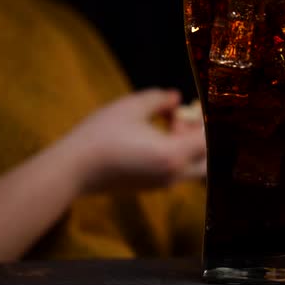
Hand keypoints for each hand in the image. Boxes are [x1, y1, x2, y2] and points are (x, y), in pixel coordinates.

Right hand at [60, 88, 206, 192]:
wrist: (74, 170)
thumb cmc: (101, 134)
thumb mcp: (131, 107)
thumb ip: (160, 99)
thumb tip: (176, 97)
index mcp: (173, 154)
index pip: (209, 140)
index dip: (210, 122)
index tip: (201, 105)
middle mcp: (174, 174)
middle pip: (207, 159)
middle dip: (202, 137)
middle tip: (184, 118)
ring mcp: (164, 184)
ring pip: (193, 165)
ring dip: (187, 145)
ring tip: (166, 124)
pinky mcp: (153, 187)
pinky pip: (177, 170)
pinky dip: (176, 153)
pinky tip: (153, 136)